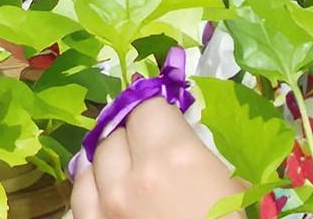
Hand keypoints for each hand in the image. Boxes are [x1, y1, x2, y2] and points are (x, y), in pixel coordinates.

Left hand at [69, 100, 244, 218]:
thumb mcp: (234, 192)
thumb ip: (201, 157)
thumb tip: (182, 136)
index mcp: (174, 156)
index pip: (147, 108)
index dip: (156, 115)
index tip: (165, 125)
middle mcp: (131, 174)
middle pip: (118, 132)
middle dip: (135, 138)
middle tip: (154, 154)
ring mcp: (105, 205)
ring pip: (93, 160)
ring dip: (111, 162)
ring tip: (132, 175)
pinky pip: (79, 193)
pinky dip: (93, 187)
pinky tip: (109, 192)